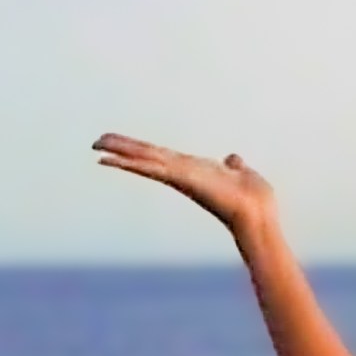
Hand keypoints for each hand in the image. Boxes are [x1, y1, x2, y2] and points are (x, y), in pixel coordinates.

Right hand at [94, 134, 276, 238]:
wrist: (258, 214)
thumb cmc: (254, 200)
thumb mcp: (242, 174)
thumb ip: (235, 167)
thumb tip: (234, 160)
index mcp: (194, 169)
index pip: (161, 156)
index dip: (142, 150)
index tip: (122, 145)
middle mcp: (183, 173)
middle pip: (147, 157)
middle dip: (122, 149)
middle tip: (97, 141)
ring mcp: (180, 177)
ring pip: (144, 161)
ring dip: (120, 153)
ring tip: (97, 146)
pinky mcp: (181, 179)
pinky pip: (151, 168)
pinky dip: (132, 163)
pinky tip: (113, 159)